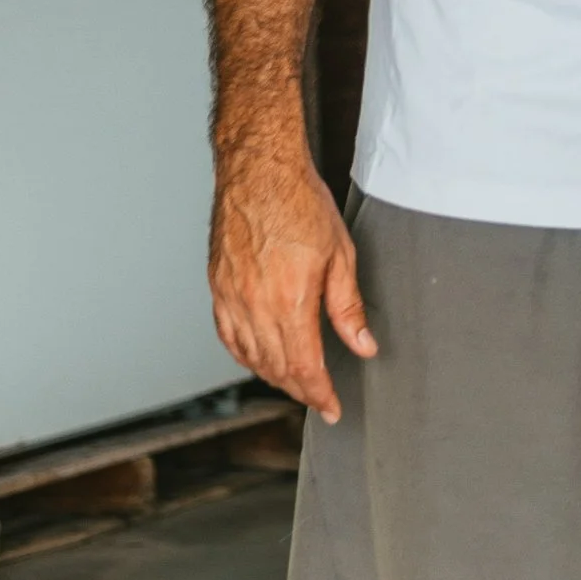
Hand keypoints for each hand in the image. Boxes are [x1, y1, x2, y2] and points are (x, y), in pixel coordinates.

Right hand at [209, 144, 374, 424]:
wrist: (258, 170)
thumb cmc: (299, 203)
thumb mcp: (340, 256)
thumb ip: (349, 308)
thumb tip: (363, 345)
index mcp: (289, 300)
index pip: (305, 367)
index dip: (320, 394)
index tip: (331, 408)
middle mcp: (255, 305)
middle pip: (277, 368)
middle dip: (301, 391)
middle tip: (319, 399)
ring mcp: (231, 297)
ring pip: (250, 357)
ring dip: (274, 377)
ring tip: (296, 384)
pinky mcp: (217, 287)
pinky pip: (228, 336)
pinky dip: (245, 355)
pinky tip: (259, 359)